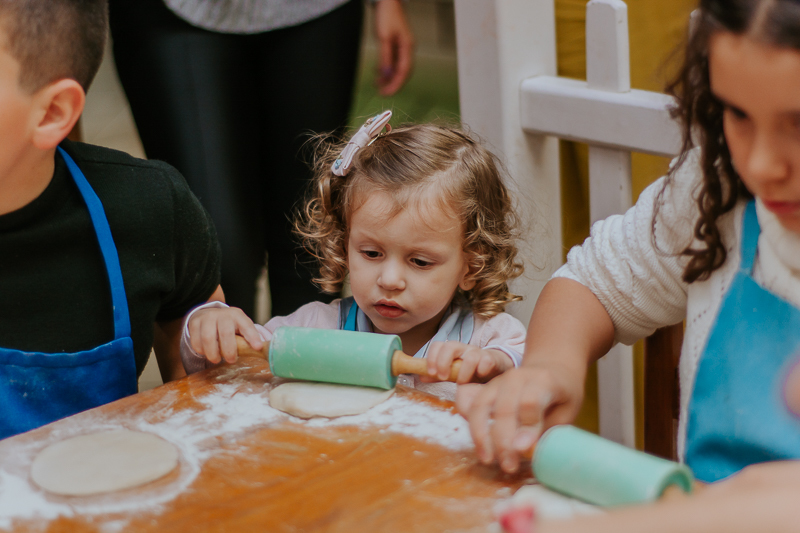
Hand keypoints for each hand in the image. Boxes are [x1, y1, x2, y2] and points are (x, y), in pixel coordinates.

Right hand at [187, 307, 263, 364]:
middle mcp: (222, 314)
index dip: (252, 337)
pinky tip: (206, 352)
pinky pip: (196, 341)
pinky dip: (201, 351)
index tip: (257, 347)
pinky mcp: (194, 323)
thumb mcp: (240, 327)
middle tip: (231, 360)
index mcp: (237, 316)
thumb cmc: (229, 325)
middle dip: (229, 350)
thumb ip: (248, 338)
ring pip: (208, 338)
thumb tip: (261, 352)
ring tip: (216, 359)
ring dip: (213, 353)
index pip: (247, 326)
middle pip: (226, 333)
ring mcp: (207, 317)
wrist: (208, 313)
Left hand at [373, 0, 413, 94]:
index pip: (404, 71)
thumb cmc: (387, 15)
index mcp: (408, 47)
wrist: (387, 2)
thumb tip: (385, 73)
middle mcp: (407, 50)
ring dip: (387, 77)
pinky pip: (392, 62)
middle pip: (402, 72)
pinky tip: (377, 73)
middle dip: (392, 83)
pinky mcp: (396, 47)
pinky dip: (385, 69)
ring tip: (377, 83)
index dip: (396, 84)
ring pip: (396, 68)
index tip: (387, 93)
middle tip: (381, 92)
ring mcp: (402, 48)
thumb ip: (385, 56)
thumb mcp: (384, 37)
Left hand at [422, 341, 513, 383]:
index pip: (438, 345)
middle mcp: (464, 349)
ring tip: (462, 384)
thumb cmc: (471, 371)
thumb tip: (421, 377)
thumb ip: (437, 375)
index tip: (431, 372)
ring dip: (463, 373)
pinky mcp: (491, 360)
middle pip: (451, 345)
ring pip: (470, 356)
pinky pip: (487, 361)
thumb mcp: (452, 373)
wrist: (495, 369)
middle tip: (443, 377)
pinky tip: (480, 377)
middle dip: (443, 361)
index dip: (431, 357)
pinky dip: (482, 370)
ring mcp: (478, 353)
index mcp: (452, 351)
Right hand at [455, 365, 584, 473]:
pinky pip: (471, 406)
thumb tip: (526, 450)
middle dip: (503, 440)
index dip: (526, 427)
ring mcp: (498, 381)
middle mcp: (517, 377)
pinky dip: (471, 426)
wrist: (551, 369)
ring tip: (488, 459)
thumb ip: (547, 428)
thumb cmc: (562, 395)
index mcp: (543, 380)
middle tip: (508, 465)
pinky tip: (480, 447)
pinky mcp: (486, 389)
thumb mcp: (566, 411)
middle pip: (504, 407)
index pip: (530, 402)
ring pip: (481, 405)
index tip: (523, 450)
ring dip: (481, 435)